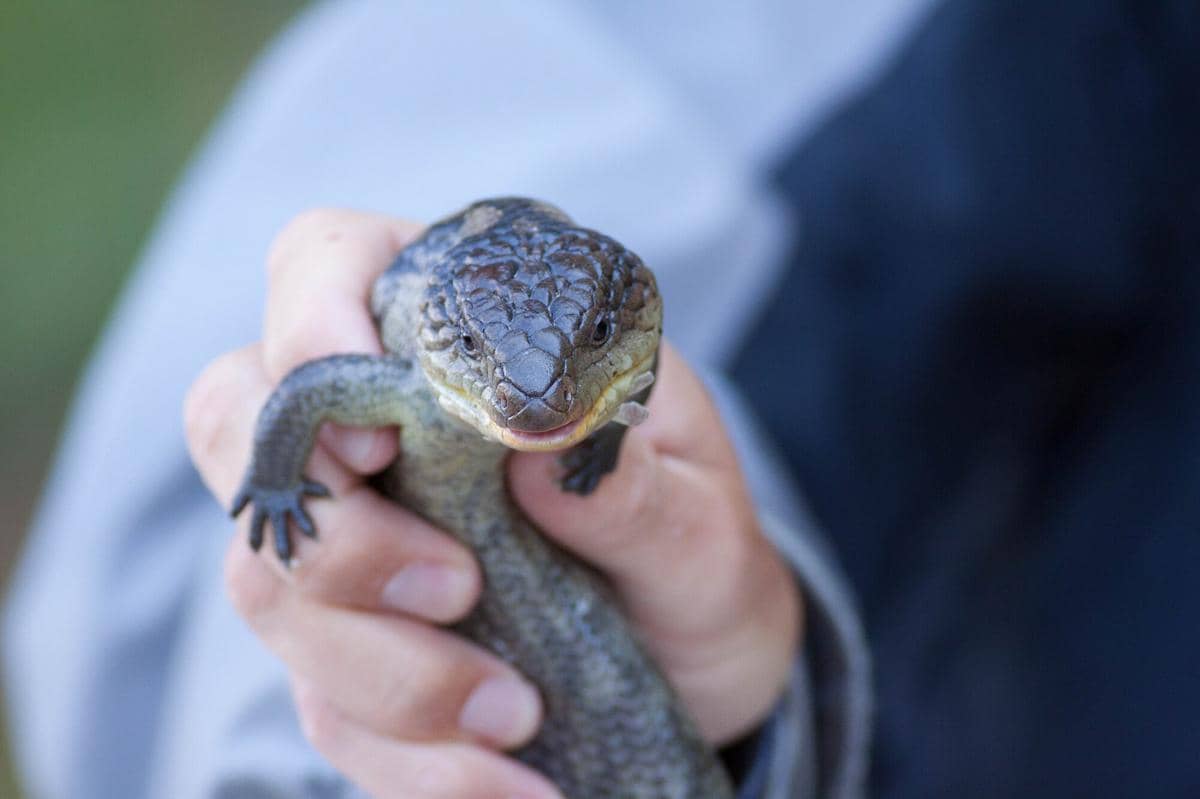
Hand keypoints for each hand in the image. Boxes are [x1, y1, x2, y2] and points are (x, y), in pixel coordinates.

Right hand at [184, 209, 802, 797]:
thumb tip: (538, 451)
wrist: (694, 659)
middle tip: (455, 588)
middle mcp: (380, 428)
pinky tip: (511, 782)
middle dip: (335, 529)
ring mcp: (350, 539)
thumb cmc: (696, 550)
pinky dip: (413, 759)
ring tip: (517, 712)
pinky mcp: (348, 648)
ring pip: (267, 580)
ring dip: (384, 666)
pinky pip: (323, 701)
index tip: (376, 433)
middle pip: (239, 421)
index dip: (310, 320)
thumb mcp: (703, 518)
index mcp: (461, 338)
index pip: (326, 262)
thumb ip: (634, 485)